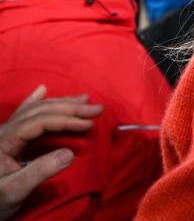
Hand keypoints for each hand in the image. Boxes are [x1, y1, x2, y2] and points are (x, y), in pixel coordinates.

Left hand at [0, 86, 102, 219]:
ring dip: (61, 103)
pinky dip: (35, 101)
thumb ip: (39, 171)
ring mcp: (5, 132)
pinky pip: (23, 113)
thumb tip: (70, 153)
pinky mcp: (8, 138)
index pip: (39, 122)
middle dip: (69, 108)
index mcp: (4, 140)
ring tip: (84, 99)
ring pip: (34, 109)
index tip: (88, 124)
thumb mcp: (15, 190)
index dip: (65, 120)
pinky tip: (42, 90)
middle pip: (39, 111)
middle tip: (97, 108)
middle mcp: (4, 130)